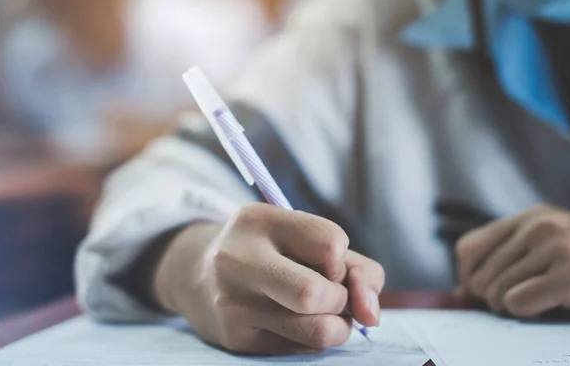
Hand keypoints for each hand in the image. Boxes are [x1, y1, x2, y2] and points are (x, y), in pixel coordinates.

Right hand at [153, 203, 384, 354]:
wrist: (197, 273)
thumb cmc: (269, 251)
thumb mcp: (306, 239)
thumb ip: (357, 268)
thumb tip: (372, 316)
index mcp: (260, 221)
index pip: (333, 244)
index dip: (340, 259)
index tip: (325, 260)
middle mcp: (239, 260)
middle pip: (316, 294)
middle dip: (340, 298)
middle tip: (329, 293)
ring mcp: (233, 304)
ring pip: (318, 331)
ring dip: (336, 324)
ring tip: (321, 311)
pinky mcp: (236, 339)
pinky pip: (302, 350)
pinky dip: (314, 338)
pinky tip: (296, 322)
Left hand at [456, 205, 569, 317]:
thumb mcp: (545, 252)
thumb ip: (502, 263)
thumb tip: (459, 294)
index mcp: (530, 216)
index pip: (467, 248)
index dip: (468, 277)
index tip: (486, 290)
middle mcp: (539, 225)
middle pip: (479, 277)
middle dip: (493, 298)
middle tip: (520, 299)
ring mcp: (556, 246)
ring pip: (496, 293)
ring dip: (512, 307)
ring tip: (539, 301)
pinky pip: (516, 302)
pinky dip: (527, 311)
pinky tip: (550, 305)